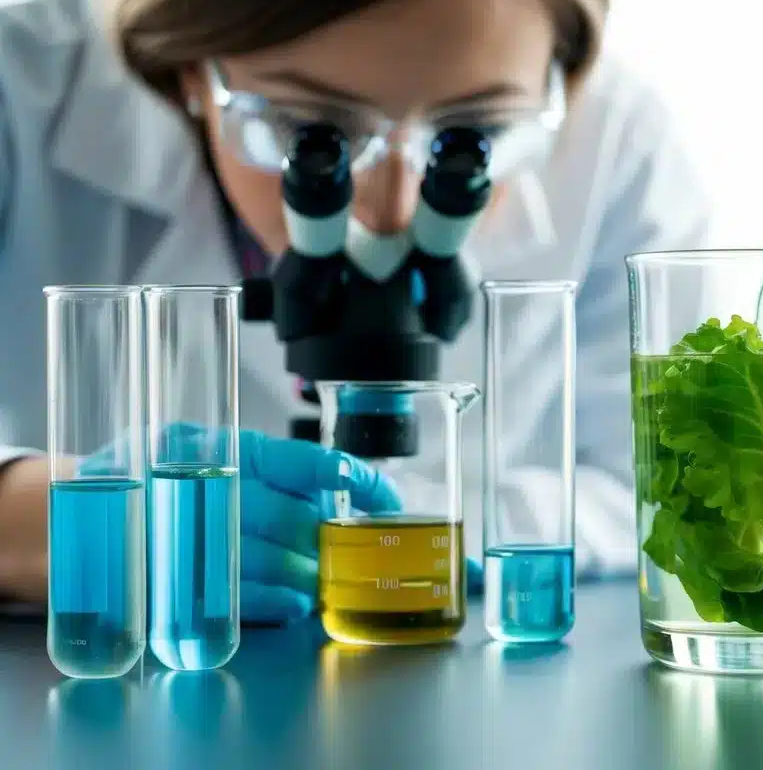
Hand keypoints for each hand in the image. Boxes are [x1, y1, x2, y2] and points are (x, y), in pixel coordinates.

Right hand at [150, 425, 482, 623]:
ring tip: (326, 578)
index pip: (305, 462)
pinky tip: (297, 600)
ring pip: (273, 562)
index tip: (387, 498)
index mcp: (227, 449)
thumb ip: (272, 465)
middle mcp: (207, 488)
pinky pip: (243, 597)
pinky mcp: (177, 584)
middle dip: (330, 541)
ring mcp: (188, 538)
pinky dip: (279, 602)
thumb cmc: (163, 477)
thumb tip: (344, 482)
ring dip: (311, 576)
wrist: (87, 515)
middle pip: (293, 520)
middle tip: (355, 550)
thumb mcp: (212, 450)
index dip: (354, 480)